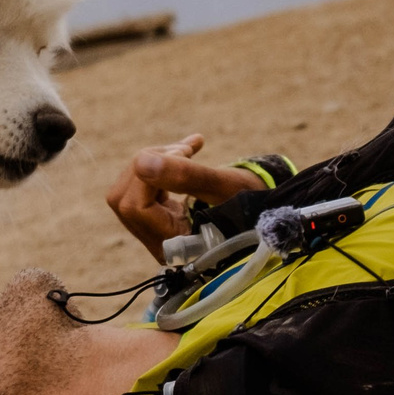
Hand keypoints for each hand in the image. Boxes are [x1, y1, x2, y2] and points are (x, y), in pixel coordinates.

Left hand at [107, 135, 269, 261]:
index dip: (150, 175)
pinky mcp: (160, 213)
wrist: (270, 213)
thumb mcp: (226, 187)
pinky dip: (161, 161)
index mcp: (176, 246)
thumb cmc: (254, 204)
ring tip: (190, 148)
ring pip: (128, 189)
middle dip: (147, 166)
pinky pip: (141, 184)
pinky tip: (190, 148)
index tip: (184, 155)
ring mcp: (157, 230)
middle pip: (123, 199)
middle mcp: (160, 243)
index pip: (135, 206)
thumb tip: (141, 160)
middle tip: (185, 151)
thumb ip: (186, 175)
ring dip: (154, 159)